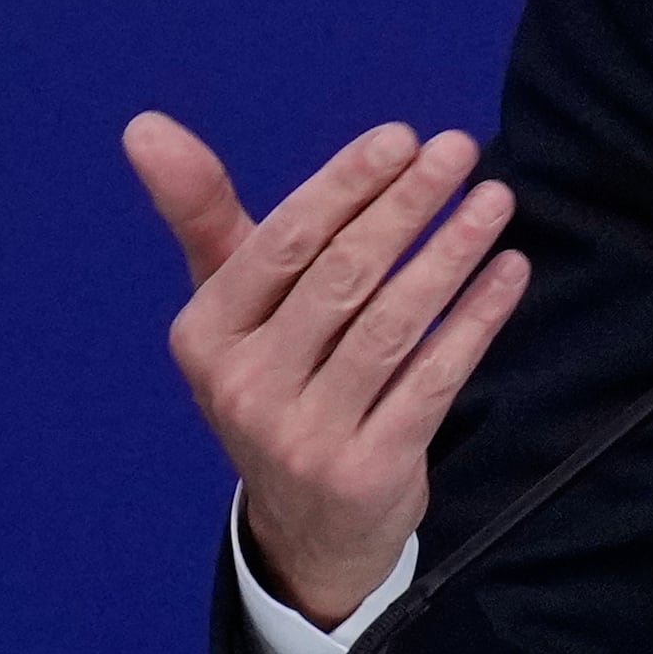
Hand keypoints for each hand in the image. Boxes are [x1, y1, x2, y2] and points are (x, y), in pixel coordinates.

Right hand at [123, 111, 530, 626]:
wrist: (304, 529)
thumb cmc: (274, 381)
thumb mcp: (230, 307)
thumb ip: (203, 214)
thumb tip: (144, 124)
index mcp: (205, 336)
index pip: (282, 244)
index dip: (345, 186)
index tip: (403, 137)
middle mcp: (244, 388)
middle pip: (342, 277)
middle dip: (405, 206)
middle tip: (460, 149)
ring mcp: (304, 436)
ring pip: (393, 325)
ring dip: (450, 252)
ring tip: (494, 199)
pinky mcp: (367, 470)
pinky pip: (433, 378)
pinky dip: (476, 319)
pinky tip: (508, 271)